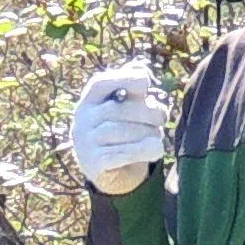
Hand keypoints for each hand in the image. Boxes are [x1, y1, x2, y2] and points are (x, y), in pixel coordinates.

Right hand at [66, 60, 173, 194]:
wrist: (113, 175)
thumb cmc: (124, 134)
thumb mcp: (128, 109)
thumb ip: (133, 88)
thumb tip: (142, 69)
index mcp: (89, 102)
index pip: (100, 83)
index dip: (124, 78)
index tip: (146, 83)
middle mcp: (81, 121)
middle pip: (117, 109)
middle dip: (146, 112)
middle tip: (162, 117)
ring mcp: (84, 143)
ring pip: (120, 131)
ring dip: (147, 132)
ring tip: (158, 137)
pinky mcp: (92, 164)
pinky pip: (121, 154)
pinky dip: (143, 151)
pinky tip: (156, 149)